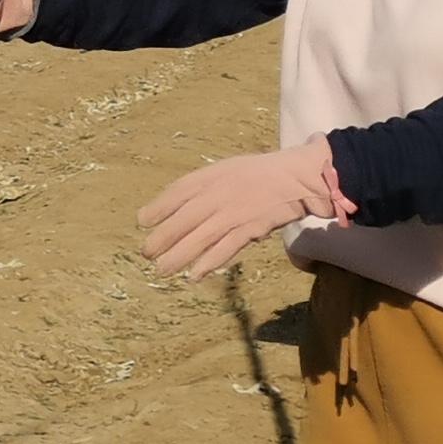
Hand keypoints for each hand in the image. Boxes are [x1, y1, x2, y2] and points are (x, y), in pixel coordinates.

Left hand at [137, 140, 352, 277]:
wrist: (300, 178)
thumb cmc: (261, 174)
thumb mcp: (227, 169)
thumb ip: (204, 186)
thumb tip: (177, 206)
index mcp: (212, 176)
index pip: (178, 192)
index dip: (158, 208)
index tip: (142, 221)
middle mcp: (219, 193)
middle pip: (183, 219)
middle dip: (162, 238)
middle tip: (146, 253)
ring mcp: (234, 212)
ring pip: (200, 237)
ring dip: (179, 256)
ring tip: (162, 270)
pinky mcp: (250, 229)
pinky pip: (225, 248)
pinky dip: (209, 262)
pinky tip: (194, 274)